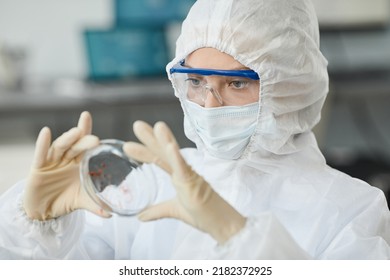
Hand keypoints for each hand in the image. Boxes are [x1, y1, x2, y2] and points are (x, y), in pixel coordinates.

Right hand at [23, 111, 110, 219]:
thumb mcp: (81, 201)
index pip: (84, 144)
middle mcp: (66, 159)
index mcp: (78, 163)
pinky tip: (46, 132)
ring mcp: (52, 162)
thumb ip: (95, 205)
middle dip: (84, 140)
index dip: (86, 130)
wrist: (43, 211)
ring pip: (60, 147)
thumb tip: (110, 214)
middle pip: (75, 145)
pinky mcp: (38, 168)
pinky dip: (43, 143)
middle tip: (95, 139)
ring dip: (68, 139)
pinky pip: (40, 154)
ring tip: (76, 132)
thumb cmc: (64, 199)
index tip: (88, 116)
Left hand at [123, 121, 245, 243]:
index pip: (159, 159)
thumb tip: (140, 216)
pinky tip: (169, 146)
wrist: (223, 223)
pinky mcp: (194, 183)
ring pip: (174, 155)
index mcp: (179, 175)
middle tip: (137, 125)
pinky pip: (184, 168)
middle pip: (164, 152)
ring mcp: (190, 176)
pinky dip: (176, 156)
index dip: (145, 150)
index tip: (130, 144)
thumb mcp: (174, 211)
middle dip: (150, 138)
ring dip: (164, 140)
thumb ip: (157, 211)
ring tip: (156, 126)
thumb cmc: (204, 214)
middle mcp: (184, 172)